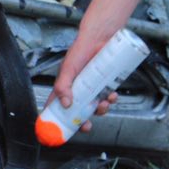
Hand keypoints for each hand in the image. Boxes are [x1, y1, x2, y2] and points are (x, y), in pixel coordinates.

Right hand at [49, 0, 147, 130]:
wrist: (101, 37)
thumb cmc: (81, 49)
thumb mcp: (68, 68)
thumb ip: (63, 85)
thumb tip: (66, 104)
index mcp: (66, 87)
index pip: (57, 107)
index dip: (57, 120)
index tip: (59, 130)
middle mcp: (79, 89)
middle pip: (78, 112)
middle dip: (83, 121)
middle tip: (86, 125)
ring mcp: (92, 87)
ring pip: (95, 106)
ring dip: (100, 109)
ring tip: (103, 104)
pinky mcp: (105, 83)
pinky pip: (108, 97)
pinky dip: (111, 99)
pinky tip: (112, 95)